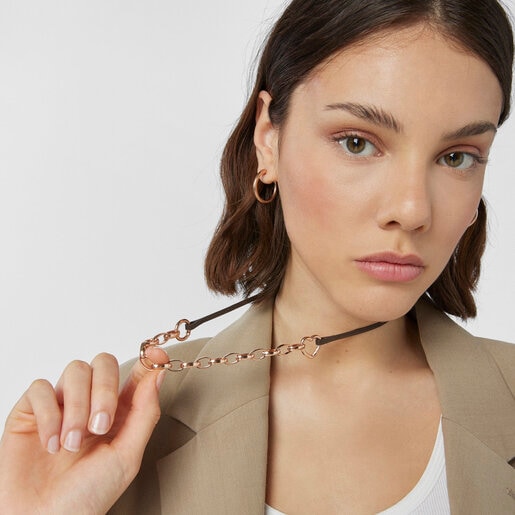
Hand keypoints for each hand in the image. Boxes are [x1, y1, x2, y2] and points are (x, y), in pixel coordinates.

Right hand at [0, 348, 167, 513]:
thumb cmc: (88, 494)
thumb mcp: (127, 456)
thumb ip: (144, 412)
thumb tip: (158, 373)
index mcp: (119, 411)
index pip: (135, 374)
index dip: (147, 360)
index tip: (156, 354)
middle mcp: (91, 402)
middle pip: (103, 363)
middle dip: (104, 390)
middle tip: (99, 427)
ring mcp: (61, 404)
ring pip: (75, 370)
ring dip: (76, 406)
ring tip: (72, 444)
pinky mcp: (30, 411)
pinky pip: (41, 388)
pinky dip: (48, 415)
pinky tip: (50, 445)